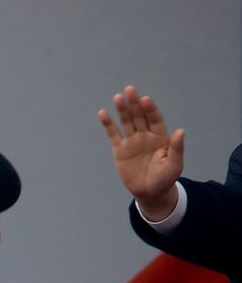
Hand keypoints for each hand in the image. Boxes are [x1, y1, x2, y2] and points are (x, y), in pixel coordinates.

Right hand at [98, 86, 184, 219]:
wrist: (150, 192)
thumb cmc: (165, 178)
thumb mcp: (174, 164)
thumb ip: (176, 148)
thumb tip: (180, 131)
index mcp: (160, 136)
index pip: (155, 119)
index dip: (150, 109)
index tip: (146, 100)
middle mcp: (145, 135)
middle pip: (139, 116)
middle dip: (134, 104)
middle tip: (130, 90)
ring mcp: (132, 142)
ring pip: (126, 122)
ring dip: (122, 110)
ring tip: (118, 97)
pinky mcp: (119, 150)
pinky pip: (113, 134)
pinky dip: (108, 124)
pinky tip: (103, 113)